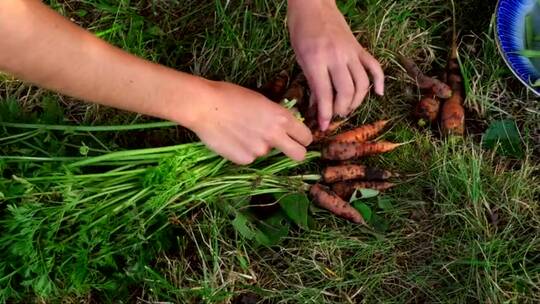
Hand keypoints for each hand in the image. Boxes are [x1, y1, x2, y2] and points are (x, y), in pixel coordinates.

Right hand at [187, 80, 312, 164]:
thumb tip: (287, 123)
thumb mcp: (261, 99)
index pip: (306, 136)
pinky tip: (232, 137)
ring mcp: (259, 150)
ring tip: (241, 131)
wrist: (204, 106)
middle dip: (297, 152)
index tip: (299, 139)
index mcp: (281, 118)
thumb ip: (276, 114)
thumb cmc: (230, 96)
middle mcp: (274, 136)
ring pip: (267, 153)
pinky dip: (243, 150)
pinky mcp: (244, 159)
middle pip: (299, 155)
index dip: (304, 138)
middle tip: (288, 148)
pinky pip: (249, 157)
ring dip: (259, 145)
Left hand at [287, 0, 384, 129]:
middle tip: (335, 115)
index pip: (325, 94)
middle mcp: (336, 57)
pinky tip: (378, 94)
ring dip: (357, 101)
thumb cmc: (301, 31)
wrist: (313, 5)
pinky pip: (374, 66)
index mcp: (317, 60)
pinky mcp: (360, 48)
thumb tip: (317, 106)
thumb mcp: (300, 59)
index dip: (325, 114)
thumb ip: (312, 82)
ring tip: (348, 108)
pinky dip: (379, 81)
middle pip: (347, 92)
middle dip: (341, 109)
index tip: (324, 127)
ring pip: (362, 83)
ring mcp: (351, 52)